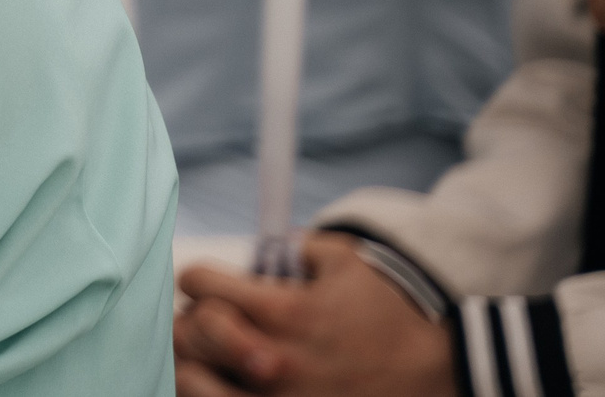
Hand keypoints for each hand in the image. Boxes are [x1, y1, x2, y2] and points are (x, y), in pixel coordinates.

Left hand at [174, 233, 453, 396]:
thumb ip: (297, 245)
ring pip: (191, 379)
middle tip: (200, 318)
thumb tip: (264, 247)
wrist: (438, 374)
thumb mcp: (348, 262)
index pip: (200, 284)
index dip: (198, 278)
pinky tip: (220, 383)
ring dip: (192, 362)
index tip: (205, 283)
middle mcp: (273, 359)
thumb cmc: (391, 315)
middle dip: (190, 318)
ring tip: (204, 357)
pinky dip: (210, 392)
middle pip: (190, 331)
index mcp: (286, 312)